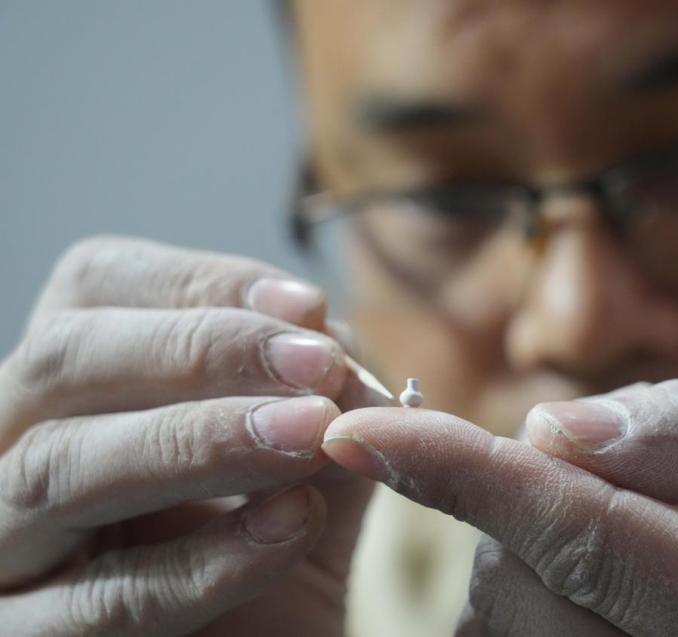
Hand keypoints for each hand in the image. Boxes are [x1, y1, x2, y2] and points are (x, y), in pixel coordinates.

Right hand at [0, 236, 376, 635]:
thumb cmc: (272, 535)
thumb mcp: (308, 448)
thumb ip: (319, 391)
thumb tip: (328, 340)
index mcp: (74, 381)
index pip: (96, 284)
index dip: (205, 284)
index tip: (310, 310)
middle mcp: (16, 445)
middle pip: (64, 359)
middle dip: (204, 351)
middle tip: (318, 366)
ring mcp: (7, 546)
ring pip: (64, 469)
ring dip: (202, 440)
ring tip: (313, 433)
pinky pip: (103, 598)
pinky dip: (211, 555)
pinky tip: (296, 522)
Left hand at [323, 380, 677, 635]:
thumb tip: (545, 431)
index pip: (584, 534)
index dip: (463, 473)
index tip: (358, 429)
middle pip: (526, 578)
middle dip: (528, 505)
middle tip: (625, 489)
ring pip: (503, 616)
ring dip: (530, 555)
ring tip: (634, 550)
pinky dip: (526, 597)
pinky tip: (597, 592)